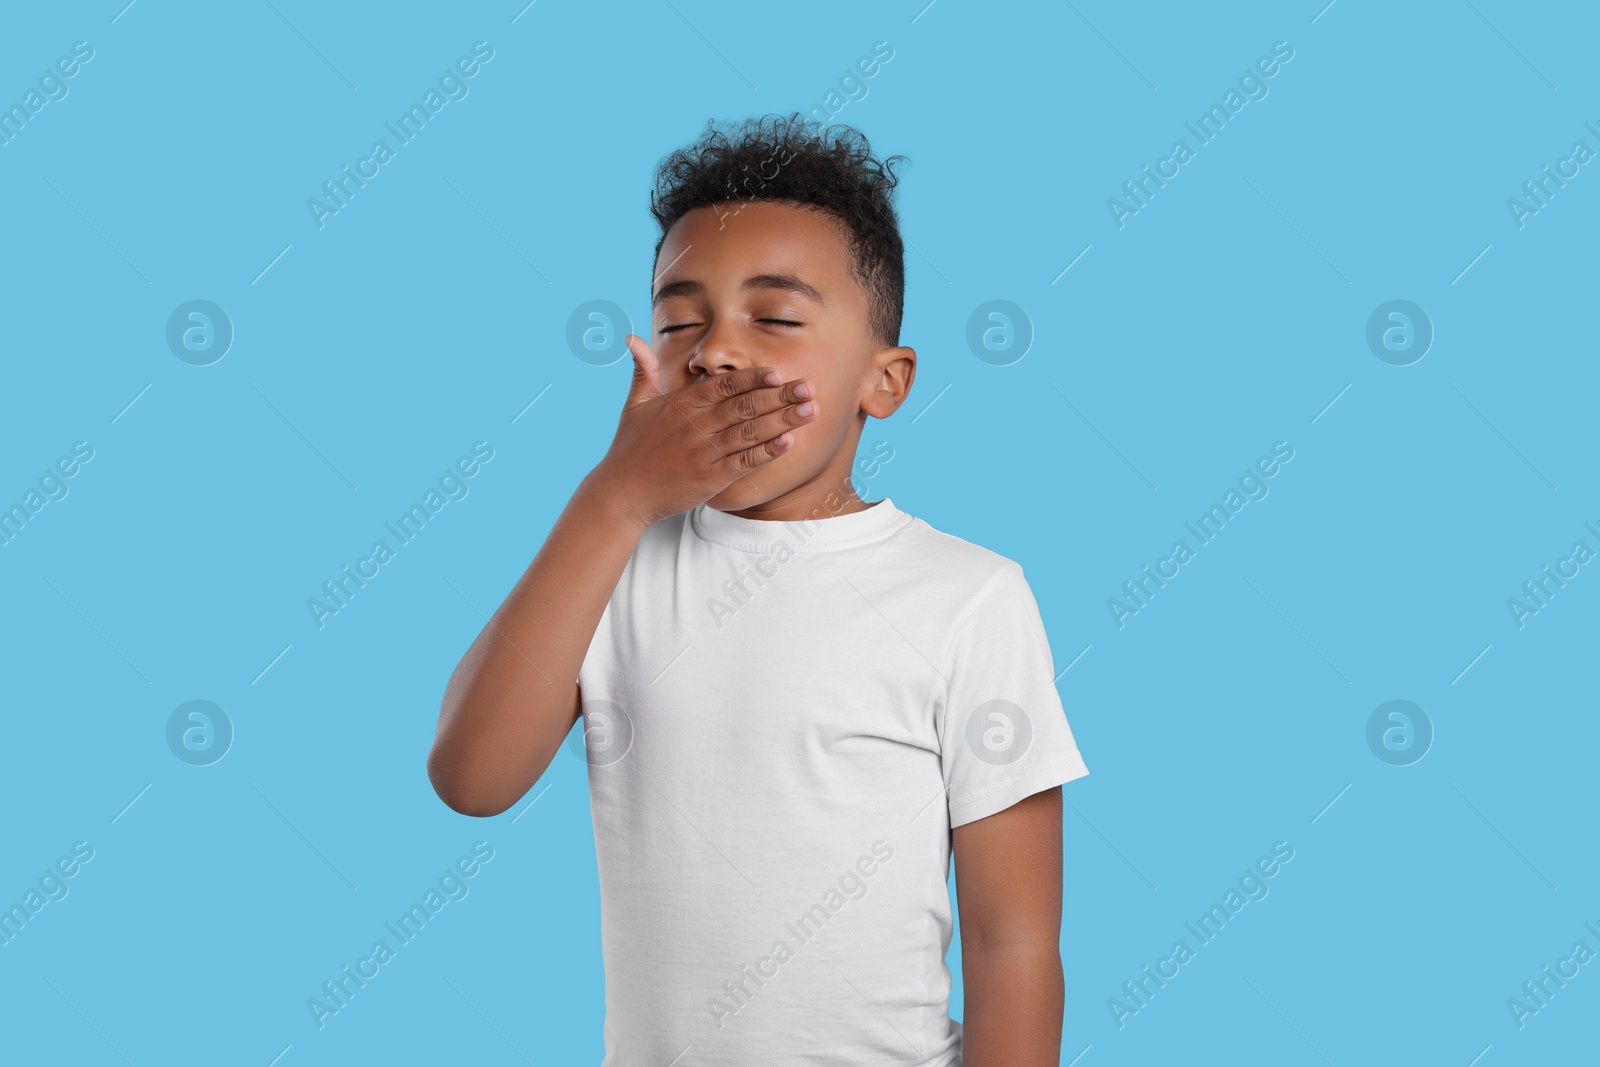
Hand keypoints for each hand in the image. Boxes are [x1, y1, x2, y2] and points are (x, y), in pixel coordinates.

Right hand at [587, 333, 818, 528]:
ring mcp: (704, 453)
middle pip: (744, 405)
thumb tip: (631, 337)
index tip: (778, 372)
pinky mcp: (710, 478)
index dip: (752, 378)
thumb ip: (643, 370)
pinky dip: (767, 452)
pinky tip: (790, 442)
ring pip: (750, 432)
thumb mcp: (633, 405)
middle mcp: (695, 426)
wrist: (621, 494)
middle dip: (779, 395)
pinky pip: (744, 462)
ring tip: (811, 411)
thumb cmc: (629, 449)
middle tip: (809, 387)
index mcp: (681, 405)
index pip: (723, 386)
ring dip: (783, 420)